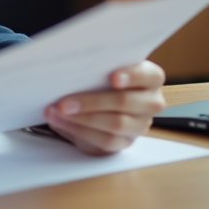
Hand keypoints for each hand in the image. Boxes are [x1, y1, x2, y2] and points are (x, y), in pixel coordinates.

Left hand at [42, 61, 165, 154]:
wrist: (101, 104)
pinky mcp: (126, 142)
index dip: (132, 75)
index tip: (112, 77)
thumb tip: (71, 68)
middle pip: (125, 102)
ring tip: (57, 111)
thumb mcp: (103, 69)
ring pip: (115, 124)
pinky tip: (61, 122)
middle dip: (92, 102)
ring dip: (81, 118)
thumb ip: (97, 67)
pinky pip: (105, 140)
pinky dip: (79, 130)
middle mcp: (151, 102)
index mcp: (150, 78)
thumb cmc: (102, 78)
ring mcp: (140, 124)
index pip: (148, 75)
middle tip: (64, 102)